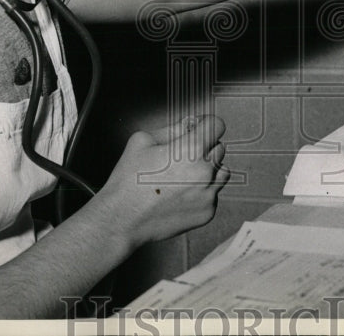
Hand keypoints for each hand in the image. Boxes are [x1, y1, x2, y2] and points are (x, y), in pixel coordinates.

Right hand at [99, 115, 228, 247]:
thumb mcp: (143, 141)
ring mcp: (208, 194)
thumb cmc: (128, 182)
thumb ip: (172, 129)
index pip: (217, 125)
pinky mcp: (207, 212)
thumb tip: (189, 126)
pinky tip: (181, 193)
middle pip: (219, 148)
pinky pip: (214, 194)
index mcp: (191, 149)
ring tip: (185, 175)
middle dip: (204, 147)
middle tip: (183, 155)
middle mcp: (205, 172)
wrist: (122, 220)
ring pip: (221, 172)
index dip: (206, 124)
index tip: (200, 128)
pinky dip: (202, 192)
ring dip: (209, 169)